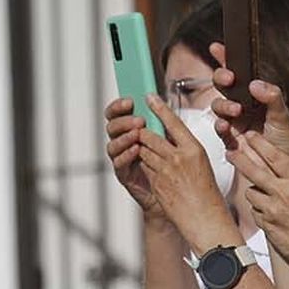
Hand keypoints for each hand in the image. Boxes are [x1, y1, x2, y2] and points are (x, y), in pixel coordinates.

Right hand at [104, 97, 161, 217]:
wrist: (177, 189)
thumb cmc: (173, 162)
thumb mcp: (170, 136)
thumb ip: (161, 120)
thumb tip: (157, 99)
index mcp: (131, 128)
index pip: (117, 113)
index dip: (119, 106)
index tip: (130, 101)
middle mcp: (123, 142)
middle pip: (112, 127)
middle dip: (123, 121)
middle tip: (139, 121)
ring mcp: (121, 158)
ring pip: (112, 144)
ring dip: (124, 137)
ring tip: (137, 134)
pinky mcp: (124, 174)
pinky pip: (118, 163)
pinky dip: (126, 155)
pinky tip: (136, 150)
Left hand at [135, 95, 236, 249]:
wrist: (204, 218)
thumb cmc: (207, 193)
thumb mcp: (201, 164)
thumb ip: (185, 150)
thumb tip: (171, 138)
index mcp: (194, 149)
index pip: (173, 122)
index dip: (159, 108)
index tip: (149, 97)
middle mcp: (178, 158)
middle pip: (151, 136)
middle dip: (142, 132)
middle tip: (138, 126)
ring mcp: (165, 171)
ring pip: (143, 151)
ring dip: (140, 148)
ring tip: (142, 145)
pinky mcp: (156, 183)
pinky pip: (144, 167)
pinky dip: (143, 163)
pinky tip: (148, 166)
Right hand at [208, 42, 288, 158]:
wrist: (285, 171)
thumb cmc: (287, 143)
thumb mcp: (283, 117)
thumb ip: (272, 98)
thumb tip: (256, 84)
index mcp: (255, 97)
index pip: (240, 73)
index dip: (227, 59)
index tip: (218, 47)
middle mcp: (242, 106)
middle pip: (223, 86)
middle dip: (221, 78)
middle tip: (229, 78)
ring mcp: (234, 123)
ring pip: (218, 106)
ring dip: (223, 104)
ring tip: (236, 109)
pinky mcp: (229, 140)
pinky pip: (218, 129)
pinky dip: (220, 126)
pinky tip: (226, 126)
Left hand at [230, 128, 288, 275]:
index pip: (275, 156)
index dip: (260, 143)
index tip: (250, 135)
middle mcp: (283, 193)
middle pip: (254, 171)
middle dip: (240, 159)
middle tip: (231, 152)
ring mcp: (273, 210)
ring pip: (251, 193)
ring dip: (254, 191)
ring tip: (264, 195)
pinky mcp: (267, 226)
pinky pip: (255, 212)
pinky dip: (259, 210)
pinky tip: (270, 213)